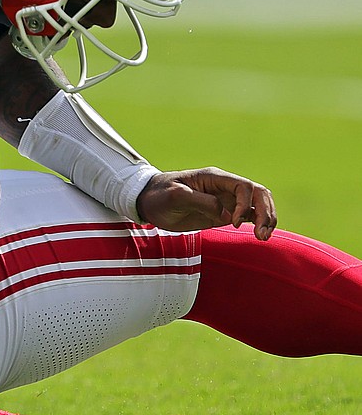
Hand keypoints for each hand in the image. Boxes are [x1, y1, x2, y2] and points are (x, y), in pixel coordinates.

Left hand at [136, 167, 276, 240]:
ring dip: (266, 219)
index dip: (244, 204)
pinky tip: (260, 235)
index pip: (243, 187)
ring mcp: (226, 200)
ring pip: (257, 204)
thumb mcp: (175, 196)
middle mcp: (224, 187)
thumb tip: (226, 214)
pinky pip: (249, 215)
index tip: (232, 222)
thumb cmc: (159, 195)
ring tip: (263, 237)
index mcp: (214, 178)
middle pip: (258, 194)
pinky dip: (258, 223)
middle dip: (265, 212)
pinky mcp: (223, 213)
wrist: (147, 202)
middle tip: (262, 234)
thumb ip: (201, 202)